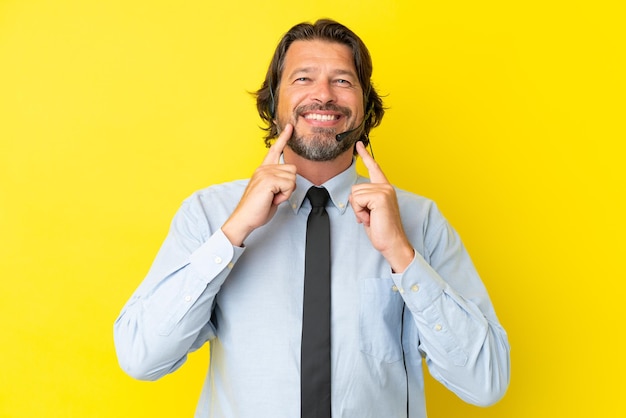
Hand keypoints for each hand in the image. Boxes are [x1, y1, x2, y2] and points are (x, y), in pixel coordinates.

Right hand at [222, 124, 296, 246]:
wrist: (244, 219)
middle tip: (275, 195)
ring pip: (292, 178)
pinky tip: (272, 199)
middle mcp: (263, 168)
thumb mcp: (270, 192)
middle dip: (289, 186)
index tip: (290, 127)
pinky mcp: (268, 180)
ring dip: (286, 192)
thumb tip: (289, 182)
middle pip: (292, 169)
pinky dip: (284, 196)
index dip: (284, 138)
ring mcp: (265, 173)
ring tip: (272, 198)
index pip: (274, 150)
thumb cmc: (256, 209)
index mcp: (263, 169)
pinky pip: (289, 185)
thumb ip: (278, 182)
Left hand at [350, 142, 414, 271]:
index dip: (365, 156)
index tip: (358, 144)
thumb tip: (355, 196)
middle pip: (355, 188)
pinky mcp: (381, 196)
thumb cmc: (382, 230)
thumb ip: (365, 200)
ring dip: (359, 210)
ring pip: (355, 194)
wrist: (392, 243)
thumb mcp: (371, 211)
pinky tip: (371, 219)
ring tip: (372, 218)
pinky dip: (360, 212)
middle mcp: (386, 187)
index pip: (374, 168)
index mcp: (384, 189)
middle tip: (370, 217)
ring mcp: (384, 191)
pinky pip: (358, 200)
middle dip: (357, 206)